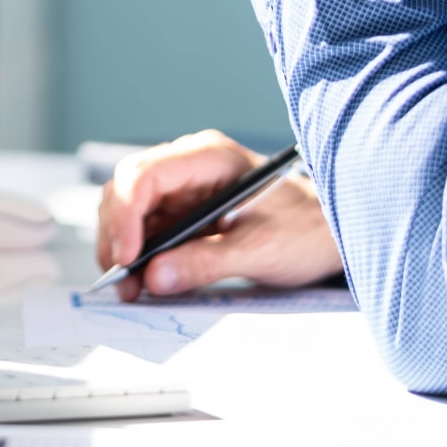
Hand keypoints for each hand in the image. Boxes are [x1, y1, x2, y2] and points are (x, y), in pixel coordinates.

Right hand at [95, 130, 341, 299]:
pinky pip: (145, 229)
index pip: (146, 174)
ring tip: (132, 289)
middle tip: (122, 282)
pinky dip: (137, 255)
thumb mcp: (261, 249)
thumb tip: (155, 277)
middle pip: (126, 190)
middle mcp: (188, 166)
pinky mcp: (182, 213)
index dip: (127, 215)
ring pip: (128, 210)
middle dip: (117, 235)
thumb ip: (207, 262)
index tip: (128, 257)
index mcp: (209, 158)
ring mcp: (183, 189)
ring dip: (122, 248)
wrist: (329, 233)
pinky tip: (144, 281)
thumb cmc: (305, 230)